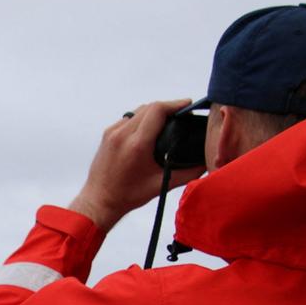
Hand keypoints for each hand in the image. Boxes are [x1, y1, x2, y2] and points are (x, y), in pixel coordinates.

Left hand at [69, 99, 205, 230]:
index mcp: (137, 144)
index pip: (158, 110)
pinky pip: (128, 118)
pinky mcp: (107, 134)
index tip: (188, 104)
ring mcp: (112, 132)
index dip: (175, 104)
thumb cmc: (128, 195)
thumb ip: (187, 173)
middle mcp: (122, 134)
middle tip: (182, 114)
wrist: (100, 200)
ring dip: (154, 111)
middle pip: (149, 107)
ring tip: (168, 119)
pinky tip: (149, 128)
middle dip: (168, 107)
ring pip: (138, 110)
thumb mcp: (161, 185)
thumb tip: (205, 163)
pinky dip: (141, 118)